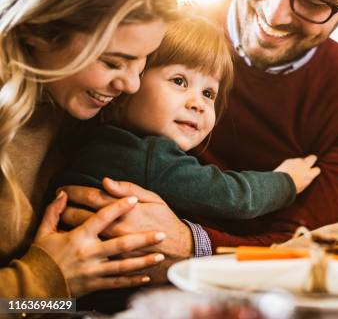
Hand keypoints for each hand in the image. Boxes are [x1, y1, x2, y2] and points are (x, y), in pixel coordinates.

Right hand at [34, 191, 165, 295]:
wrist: (33, 287)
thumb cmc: (41, 257)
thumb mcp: (43, 233)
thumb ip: (54, 212)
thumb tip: (63, 194)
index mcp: (78, 238)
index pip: (102, 218)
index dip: (118, 207)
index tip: (133, 200)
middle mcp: (88, 254)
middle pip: (120, 244)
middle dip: (143, 239)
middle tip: (161, 233)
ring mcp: (93, 271)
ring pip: (123, 266)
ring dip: (143, 261)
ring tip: (160, 256)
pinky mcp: (94, 285)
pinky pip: (116, 283)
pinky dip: (132, 281)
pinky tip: (147, 277)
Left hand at [59, 179, 193, 260]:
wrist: (179, 250)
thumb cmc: (166, 221)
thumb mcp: (153, 198)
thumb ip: (128, 188)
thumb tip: (105, 180)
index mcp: (124, 209)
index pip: (91, 196)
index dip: (74, 191)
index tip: (63, 187)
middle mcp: (114, 226)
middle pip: (80, 215)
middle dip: (64, 207)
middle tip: (56, 201)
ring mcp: (112, 245)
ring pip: (81, 234)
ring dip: (66, 225)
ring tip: (57, 219)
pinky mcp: (113, 258)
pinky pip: (88, 249)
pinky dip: (78, 243)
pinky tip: (70, 239)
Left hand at [274, 154, 320, 192]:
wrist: (279, 184)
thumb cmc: (291, 188)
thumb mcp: (302, 186)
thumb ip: (307, 179)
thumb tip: (308, 176)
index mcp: (309, 174)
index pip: (317, 169)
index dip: (315, 170)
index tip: (312, 172)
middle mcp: (304, 166)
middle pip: (313, 157)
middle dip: (312, 159)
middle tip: (310, 162)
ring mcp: (296, 161)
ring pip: (301, 159)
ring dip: (299, 162)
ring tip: (294, 169)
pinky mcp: (289, 160)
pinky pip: (292, 160)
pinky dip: (291, 164)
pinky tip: (287, 169)